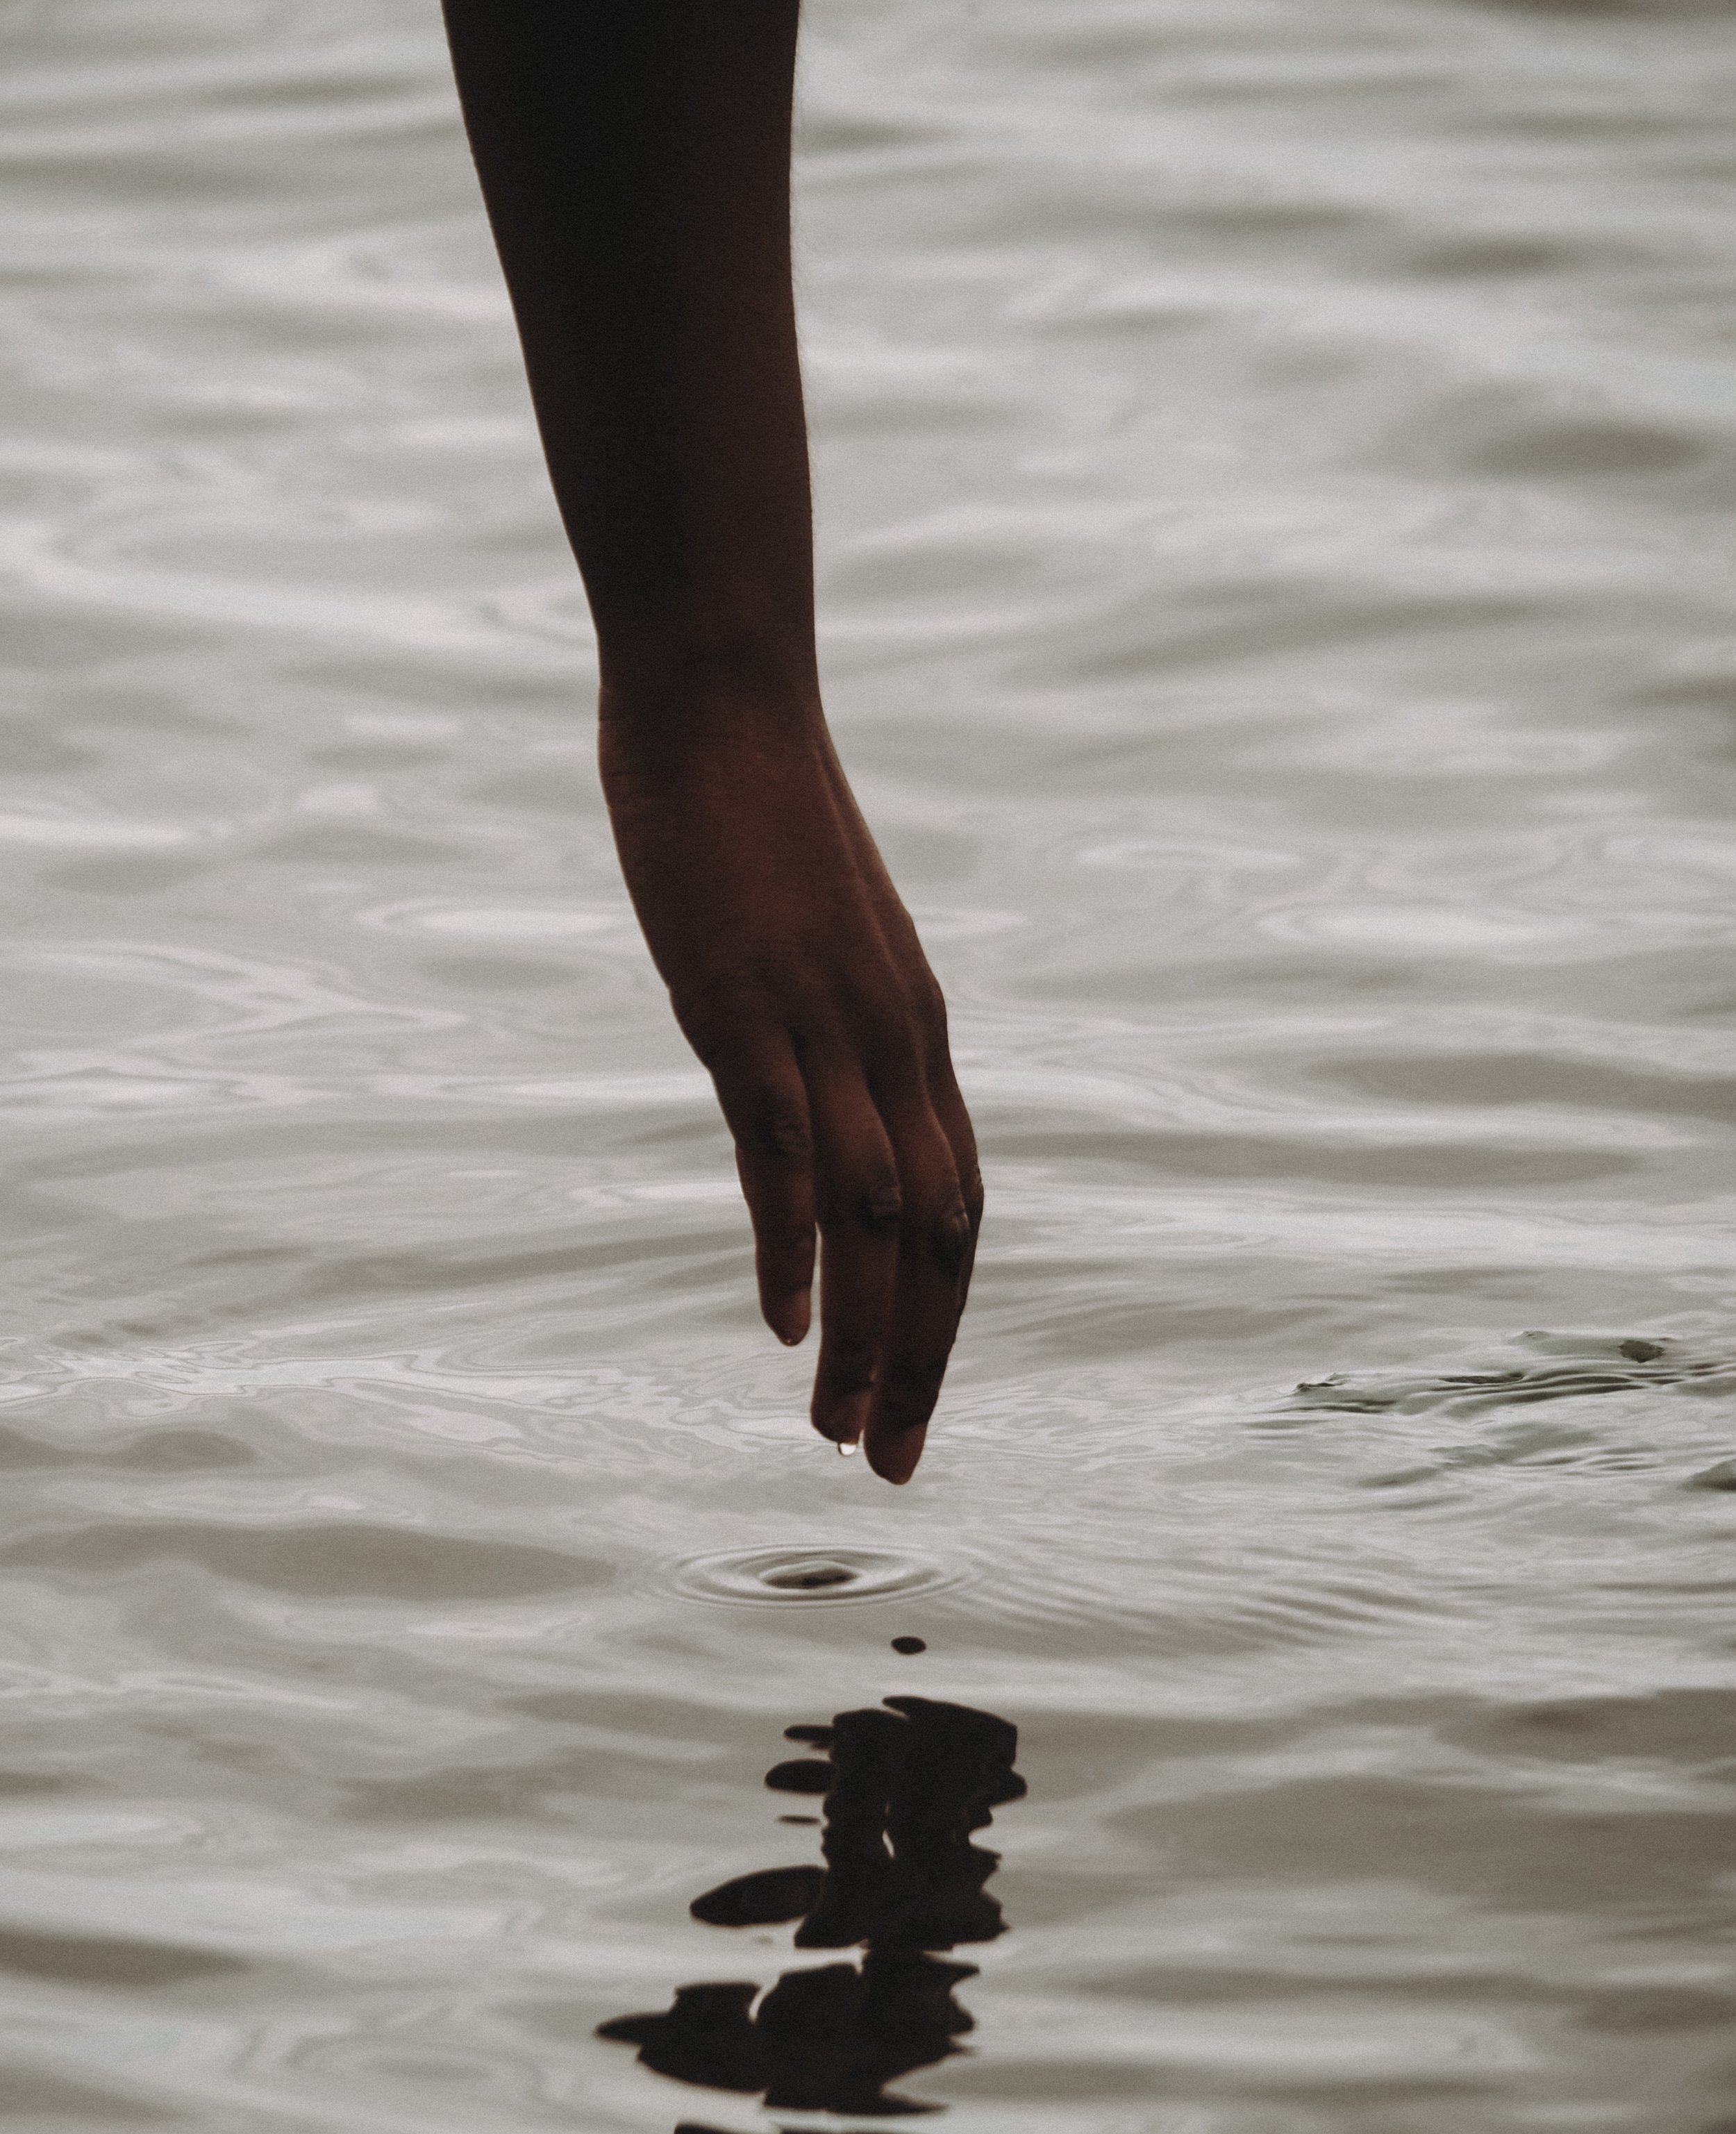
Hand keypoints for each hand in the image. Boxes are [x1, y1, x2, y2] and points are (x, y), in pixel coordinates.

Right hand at [599, 690, 981, 1482]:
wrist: (726, 702)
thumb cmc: (760, 816)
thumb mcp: (813, 943)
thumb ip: (827, 1026)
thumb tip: (806, 1097)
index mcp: (917, 1033)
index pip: (958, 1203)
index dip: (946, 1314)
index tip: (916, 1401)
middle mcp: (897, 1045)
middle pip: (937, 1234)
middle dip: (924, 1360)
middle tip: (891, 1461)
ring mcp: (827, 1029)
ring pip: (876, 1217)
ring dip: (867, 1336)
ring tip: (837, 1435)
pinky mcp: (750, 1011)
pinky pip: (788, 1151)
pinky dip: (791, 1249)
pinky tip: (781, 1326)